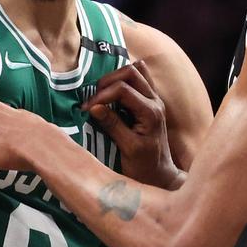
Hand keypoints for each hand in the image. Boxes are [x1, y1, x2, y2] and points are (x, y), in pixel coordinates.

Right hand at [84, 60, 181, 187]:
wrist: (160, 175)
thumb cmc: (144, 166)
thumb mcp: (127, 148)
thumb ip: (112, 125)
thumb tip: (93, 107)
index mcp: (150, 112)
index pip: (123, 89)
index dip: (101, 95)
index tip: (86, 109)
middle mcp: (155, 101)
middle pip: (131, 72)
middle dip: (107, 81)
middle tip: (93, 100)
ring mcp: (155, 100)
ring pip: (136, 71)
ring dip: (116, 78)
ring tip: (100, 94)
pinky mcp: (151, 102)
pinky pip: (140, 79)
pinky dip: (125, 79)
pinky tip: (112, 91)